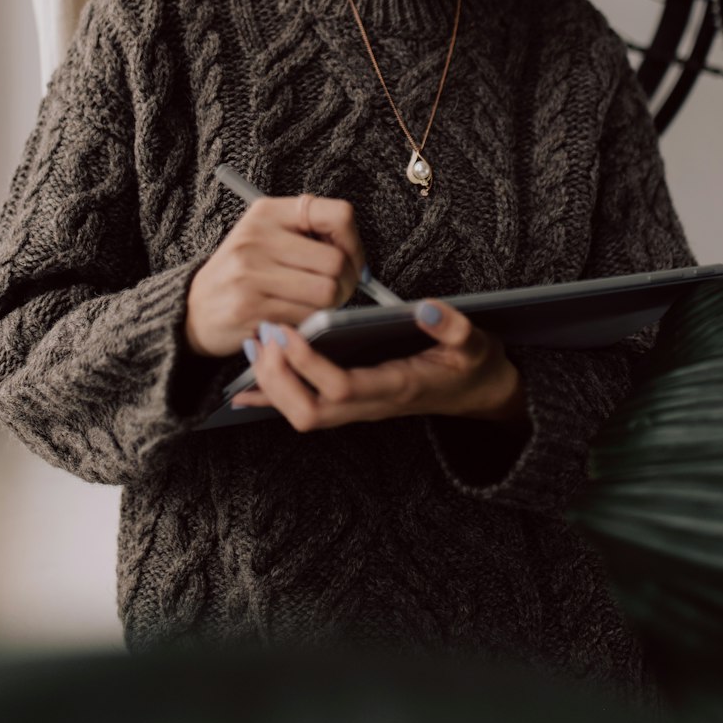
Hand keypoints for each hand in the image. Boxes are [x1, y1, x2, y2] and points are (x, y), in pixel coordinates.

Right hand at [184, 195, 365, 357]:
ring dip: (331, 307)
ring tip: (315, 306)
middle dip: (347, 283)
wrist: (193, 309)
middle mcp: (257, 238)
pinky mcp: (249, 308)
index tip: (351, 259)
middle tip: (338, 291)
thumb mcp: (265, 236)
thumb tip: (356, 256)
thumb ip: (307, 234)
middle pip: (336, 261)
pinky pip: (306, 318)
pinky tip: (295, 319)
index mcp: (267, 213)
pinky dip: (309, 323)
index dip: (355, 242)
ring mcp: (250, 273)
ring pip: (326, 293)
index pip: (337, 215)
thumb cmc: (241, 273)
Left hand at [231, 299, 527, 432]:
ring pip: (302, 414)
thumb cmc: (473, 365)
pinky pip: (305, 409)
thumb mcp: (475, 342)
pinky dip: (272, 399)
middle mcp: (372, 405)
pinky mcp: (351, 404)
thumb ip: (453, 327)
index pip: (342, 387)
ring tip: (253, 343)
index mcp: (398, 387)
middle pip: (309, 412)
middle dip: (278, 378)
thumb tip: (426, 308)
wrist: (478, 393)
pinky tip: (244, 387)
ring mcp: (359, 409)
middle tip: (261, 335)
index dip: (308, 364)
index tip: (285, 332)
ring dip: (271, 384)